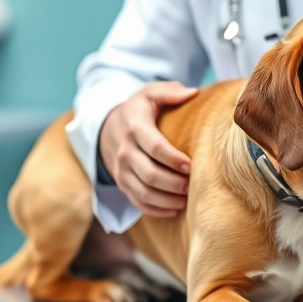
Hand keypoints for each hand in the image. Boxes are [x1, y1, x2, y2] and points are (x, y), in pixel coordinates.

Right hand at [100, 81, 198, 216]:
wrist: (107, 128)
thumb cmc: (138, 111)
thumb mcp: (149, 94)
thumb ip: (170, 92)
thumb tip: (192, 92)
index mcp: (134, 127)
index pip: (154, 147)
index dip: (173, 159)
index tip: (191, 166)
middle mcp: (125, 151)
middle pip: (150, 175)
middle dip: (175, 183)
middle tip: (194, 183)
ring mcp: (121, 170)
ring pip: (144, 192)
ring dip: (168, 199)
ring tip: (188, 198)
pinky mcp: (122, 184)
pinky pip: (138, 202)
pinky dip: (158, 209)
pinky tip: (175, 208)